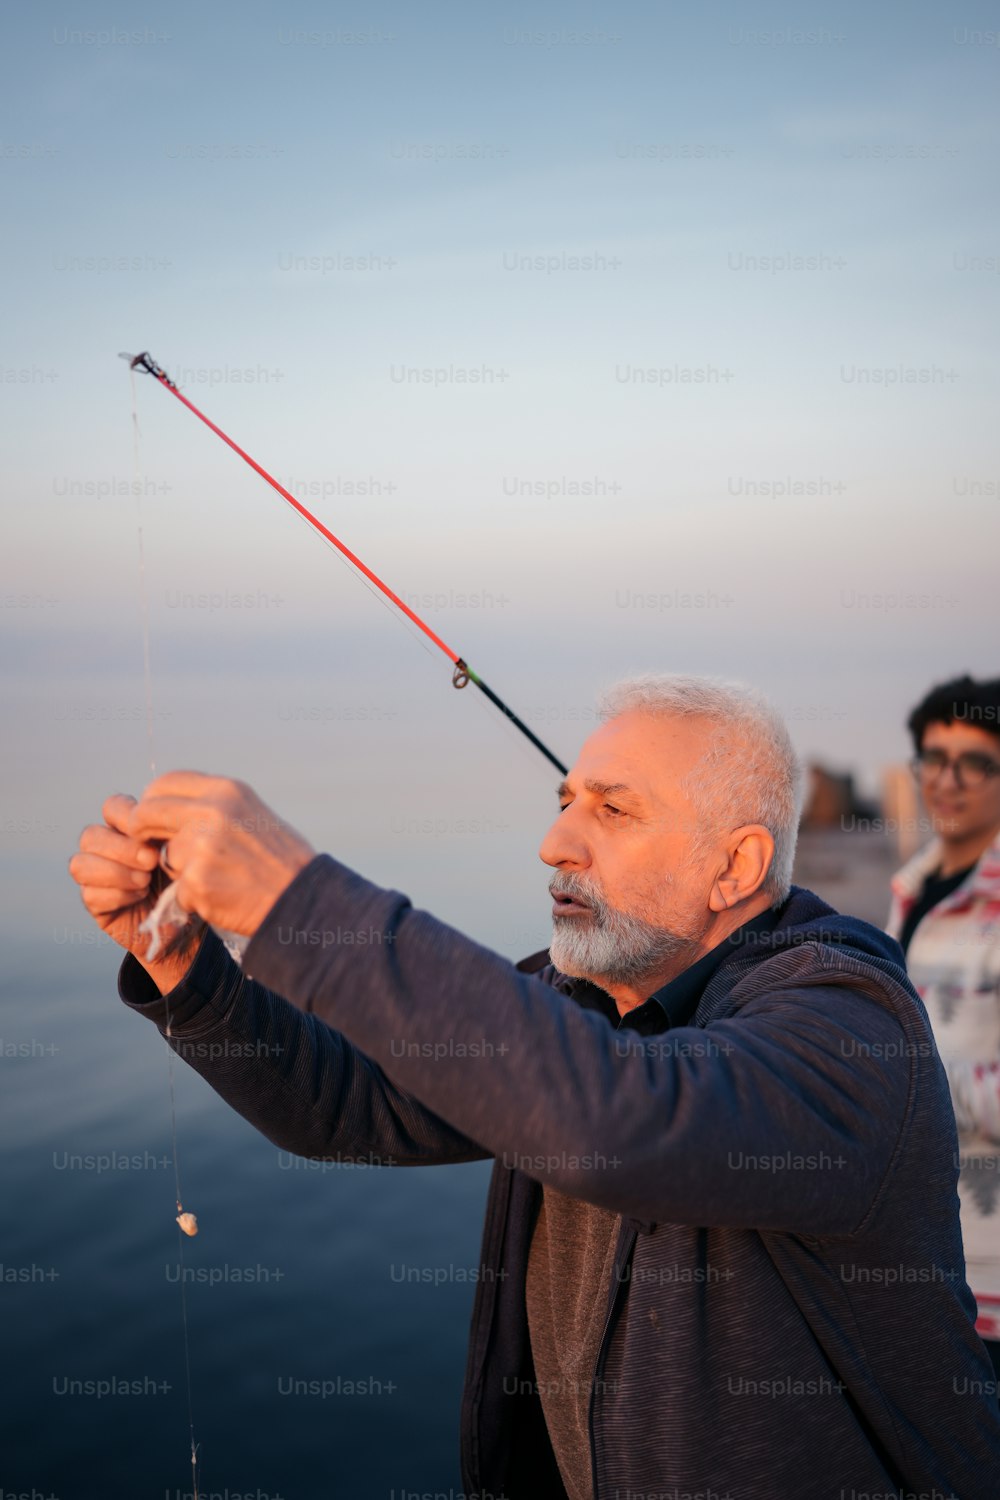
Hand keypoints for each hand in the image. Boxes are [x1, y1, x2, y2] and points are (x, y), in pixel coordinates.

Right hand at [69, 793, 202, 992]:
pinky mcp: (95, 905)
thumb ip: (169, 833)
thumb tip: (162, 823)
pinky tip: (140, 897)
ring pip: (80, 864)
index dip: (129, 817)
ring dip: (116, 872)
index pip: (112, 807)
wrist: (188, 924)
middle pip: (90, 835)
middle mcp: (107, 850)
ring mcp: (97, 877)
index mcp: (128, 829)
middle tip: (151, 860)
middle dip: (122, 848)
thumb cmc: (188, 881)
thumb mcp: (184, 851)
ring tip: (145, 882)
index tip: (157, 833)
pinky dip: (117, 895)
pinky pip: (90, 894)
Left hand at [126, 772, 315, 938]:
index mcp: (227, 791)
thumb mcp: (251, 813)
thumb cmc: (280, 860)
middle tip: (149, 847)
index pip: (166, 783)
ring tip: (217, 878)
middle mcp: (212, 812)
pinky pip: (177, 889)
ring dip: (179, 870)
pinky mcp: (196, 882)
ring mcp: (202, 847)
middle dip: (142, 832)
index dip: (152, 801)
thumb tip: (168, 806)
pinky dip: (194, 898)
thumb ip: (212, 806)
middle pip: (148, 813)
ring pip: (163, 856)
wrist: (303, 899)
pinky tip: (222, 896)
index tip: (152, 817)